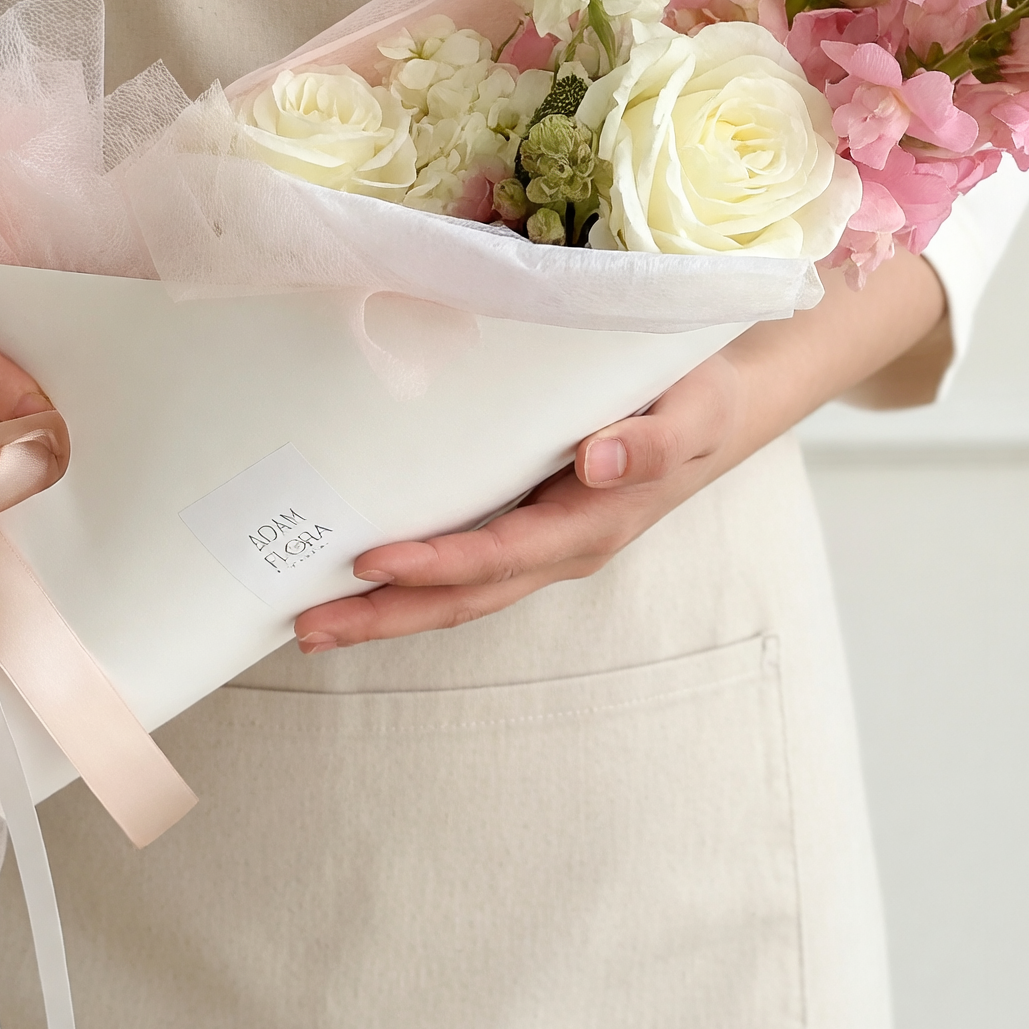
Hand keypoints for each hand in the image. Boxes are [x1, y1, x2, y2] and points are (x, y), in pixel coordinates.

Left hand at [294, 351, 749, 650]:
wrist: (721, 411)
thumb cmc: (699, 402)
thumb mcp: (693, 413)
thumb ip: (652, 441)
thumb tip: (596, 462)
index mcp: (590, 525)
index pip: (499, 556)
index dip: (438, 564)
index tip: (374, 561)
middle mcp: (558, 549)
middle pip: (462, 598)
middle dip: (384, 616)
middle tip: (307, 626)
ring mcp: (539, 547)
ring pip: (456, 595)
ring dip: (384, 612)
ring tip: (312, 623)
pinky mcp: (525, 530)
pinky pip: (462, 570)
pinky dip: (408, 584)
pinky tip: (360, 581)